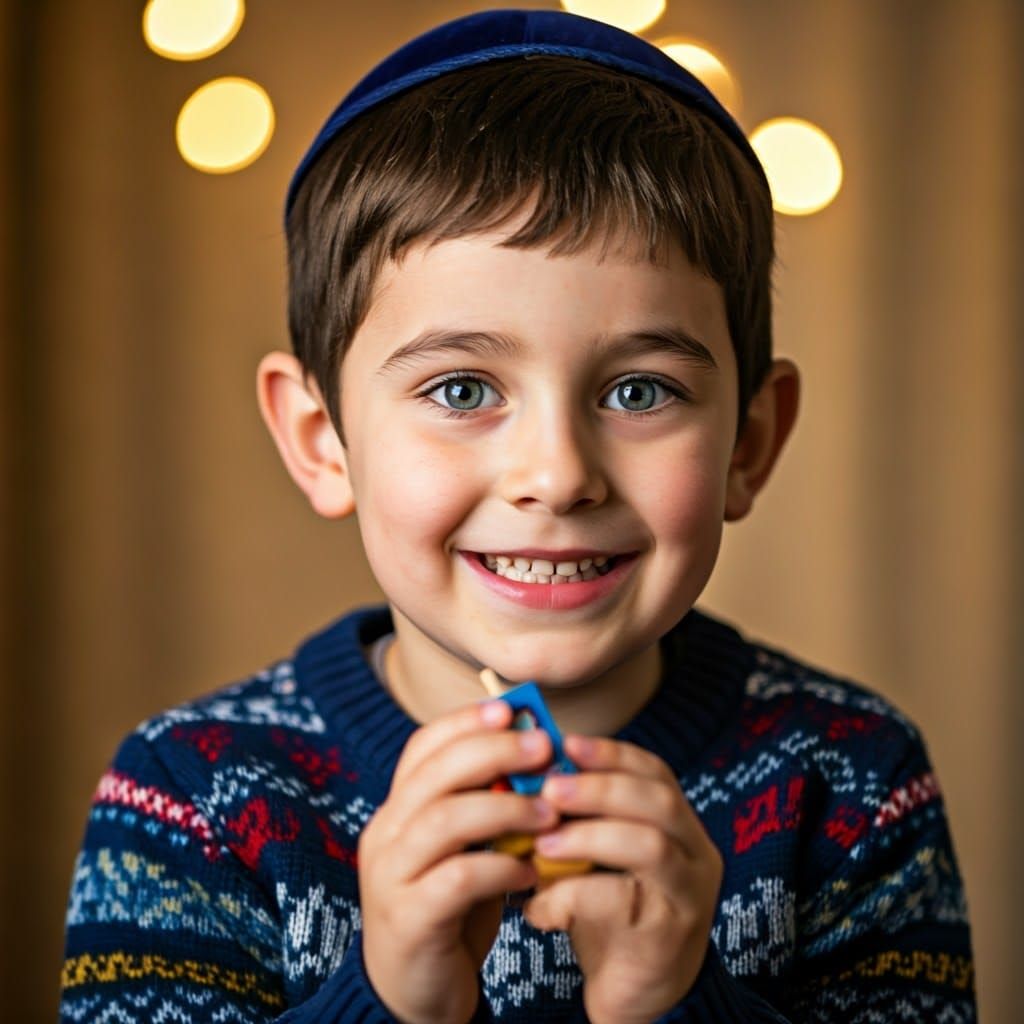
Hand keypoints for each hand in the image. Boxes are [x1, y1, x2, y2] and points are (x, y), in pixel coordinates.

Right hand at [358, 700, 559, 1023]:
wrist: (412, 993)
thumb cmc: (449, 908)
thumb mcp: (465, 849)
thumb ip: (486, 806)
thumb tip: (537, 755)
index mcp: (397, 810)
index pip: (422, 747)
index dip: (465, 722)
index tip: (511, 709)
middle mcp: (384, 834)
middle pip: (435, 774)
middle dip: (494, 751)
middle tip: (543, 748)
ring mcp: (390, 876)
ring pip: (445, 819)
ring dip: (505, 807)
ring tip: (549, 811)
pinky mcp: (409, 919)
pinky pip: (458, 878)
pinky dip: (501, 868)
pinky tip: (531, 873)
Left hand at [522, 735, 722, 1023]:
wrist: (636, 994)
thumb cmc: (610, 912)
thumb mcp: (598, 856)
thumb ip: (578, 819)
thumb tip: (524, 775)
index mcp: (680, 824)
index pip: (655, 771)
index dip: (611, 753)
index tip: (566, 743)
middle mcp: (696, 854)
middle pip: (659, 802)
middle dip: (600, 787)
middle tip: (551, 789)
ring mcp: (689, 895)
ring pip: (651, 847)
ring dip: (590, 836)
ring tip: (543, 843)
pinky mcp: (668, 937)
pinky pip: (623, 903)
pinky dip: (573, 896)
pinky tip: (538, 906)